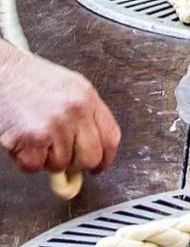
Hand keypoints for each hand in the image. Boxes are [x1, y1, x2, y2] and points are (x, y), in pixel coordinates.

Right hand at [0, 43, 121, 174]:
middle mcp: (76, 111)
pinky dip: (25, 160)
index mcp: (87, 97)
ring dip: (45, 158)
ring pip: (61, 164)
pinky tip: (21, 141)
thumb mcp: (66, 89)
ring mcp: (56, 125)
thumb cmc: (26, 80)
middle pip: (91, 157)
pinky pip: (35, 166)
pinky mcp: (33, 139)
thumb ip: (82, 119)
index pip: (111, 137)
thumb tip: (89, 155)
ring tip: (34, 135)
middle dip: (75, 164)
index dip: (105, 158)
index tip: (98, 166)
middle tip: (59, 155)